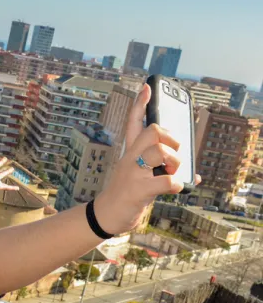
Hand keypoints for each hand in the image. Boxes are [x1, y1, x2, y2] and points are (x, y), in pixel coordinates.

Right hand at [94, 84, 198, 233]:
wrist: (107, 215)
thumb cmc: (127, 194)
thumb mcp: (139, 175)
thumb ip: (163, 170)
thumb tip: (195, 175)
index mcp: (130, 153)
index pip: (134, 122)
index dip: (140, 104)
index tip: (147, 87)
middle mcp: (130, 158)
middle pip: (153, 131)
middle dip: (171, 140)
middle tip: (172, 156)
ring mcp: (133, 173)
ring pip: (160, 152)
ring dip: (175, 163)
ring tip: (171, 173)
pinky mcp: (139, 189)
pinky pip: (167, 180)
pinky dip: (177, 185)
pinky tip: (174, 189)